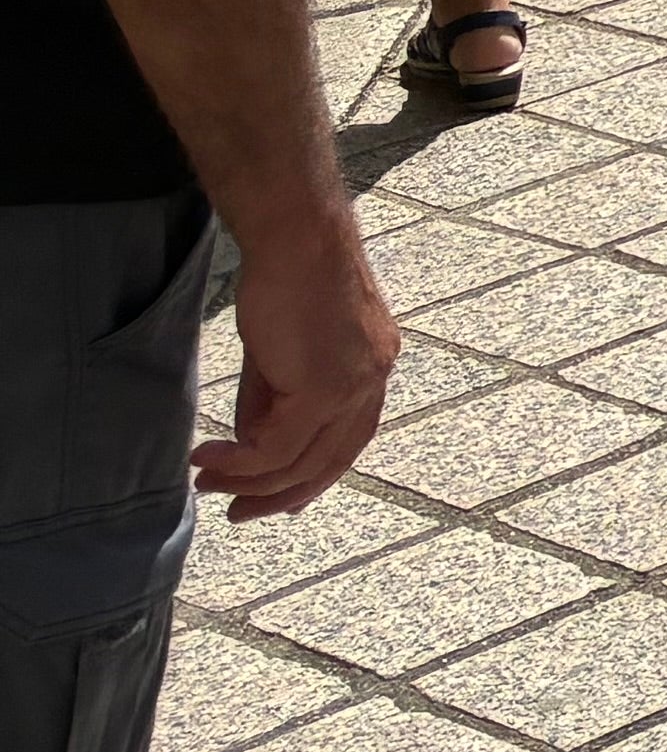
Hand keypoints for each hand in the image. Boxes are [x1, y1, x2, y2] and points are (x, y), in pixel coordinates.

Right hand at [201, 220, 396, 518]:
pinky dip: (238, 463)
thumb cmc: (285, 281)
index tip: (281, 501)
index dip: (314, 475)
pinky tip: (207, 460)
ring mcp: (354, 385)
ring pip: (300, 461)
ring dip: (248, 482)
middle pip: (331, 460)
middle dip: (281, 495)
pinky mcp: (325, 388)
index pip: (349, 438)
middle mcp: (374, 379)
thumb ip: (273, 403)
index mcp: (373, 367)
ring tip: (208, 483)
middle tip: (237, 512)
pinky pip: (276, 448)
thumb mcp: (279, 354)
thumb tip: (251, 450)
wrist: (295, 239)